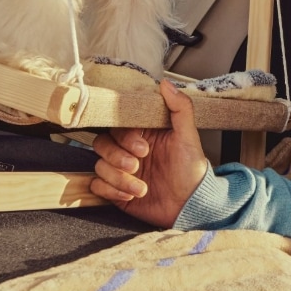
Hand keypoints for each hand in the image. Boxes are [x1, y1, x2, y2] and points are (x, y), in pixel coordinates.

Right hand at [88, 81, 210, 226]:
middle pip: (102, 143)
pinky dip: (111, 190)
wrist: (191, 207)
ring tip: (142, 188)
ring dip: (118, 178)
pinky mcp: (116, 190)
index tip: (143, 147)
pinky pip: (97, 186)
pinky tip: (131, 195)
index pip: (118, 126)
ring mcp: (121, 170)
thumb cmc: (192, 172)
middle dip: (117, 157)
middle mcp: (128, 150)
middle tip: (137, 166)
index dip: (126, 137)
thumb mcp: (189, 138)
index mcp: (143, 134)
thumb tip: (166, 84)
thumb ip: (180, 108)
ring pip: (99, 165)